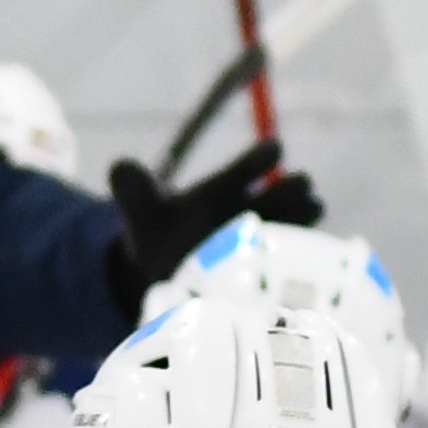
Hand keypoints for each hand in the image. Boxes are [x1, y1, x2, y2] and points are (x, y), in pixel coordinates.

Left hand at [106, 139, 327, 300]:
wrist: (160, 275)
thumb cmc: (157, 234)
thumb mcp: (141, 211)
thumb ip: (132, 190)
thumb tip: (120, 166)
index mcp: (226, 189)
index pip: (252, 164)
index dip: (261, 157)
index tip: (272, 152)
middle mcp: (252, 211)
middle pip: (286, 192)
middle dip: (292, 190)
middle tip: (300, 189)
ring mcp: (263, 242)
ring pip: (298, 225)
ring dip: (304, 222)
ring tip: (307, 220)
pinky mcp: (266, 275)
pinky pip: (293, 267)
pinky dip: (301, 265)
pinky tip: (306, 268)